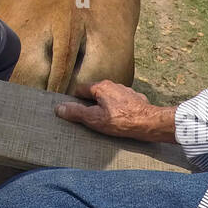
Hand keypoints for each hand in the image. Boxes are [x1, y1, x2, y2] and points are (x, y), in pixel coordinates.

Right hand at [55, 80, 175, 142]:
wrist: (149, 123)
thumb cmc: (120, 121)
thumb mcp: (94, 119)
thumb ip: (76, 112)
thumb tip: (58, 107)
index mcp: (100, 87)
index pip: (80, 90)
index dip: (75, 101)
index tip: (74, 113)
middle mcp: (113, 84)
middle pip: (95, 93)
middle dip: (90, 104)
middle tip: (89, 119)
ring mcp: (125, 90)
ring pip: (109, 97)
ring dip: (105, 106)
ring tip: (104, 121)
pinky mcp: (136, 98)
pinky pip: (121, 102)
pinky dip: (118, 109)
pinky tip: (120, 120)